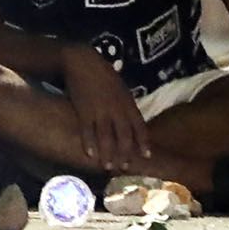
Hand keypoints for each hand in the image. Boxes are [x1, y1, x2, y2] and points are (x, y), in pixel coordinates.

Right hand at [61, 49, 150, 176]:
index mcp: (128, 103)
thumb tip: (131, 120)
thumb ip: (126, 104)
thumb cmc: (103, 73)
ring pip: (106, 137)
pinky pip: (88, 131)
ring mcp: (100, 111)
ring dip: (108, 153)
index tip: (146, 156)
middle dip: (125, 153)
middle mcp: (117, 109)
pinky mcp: (84, 111)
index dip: (143, 143)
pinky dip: (89, 144)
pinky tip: (91, 154)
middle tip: (125, 167)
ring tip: (107, 166)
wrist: (82, 61)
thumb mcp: (121, 87)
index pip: (139, 127)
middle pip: (124, 136)